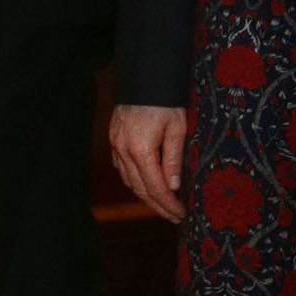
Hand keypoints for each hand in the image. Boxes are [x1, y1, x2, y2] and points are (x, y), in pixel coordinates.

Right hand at [109, 103, 188, 224]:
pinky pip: (123, 169)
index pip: (156, 187)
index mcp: (141, 150)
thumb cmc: (164, 101)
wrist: (144, 78)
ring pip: (129, 181)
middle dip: (158, 206)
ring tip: (163, 205)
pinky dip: (135, 181)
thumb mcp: (177, 129)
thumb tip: (173, 187)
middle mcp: (124, 151)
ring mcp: (116, 146)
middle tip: (174, 217)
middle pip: (140, 189)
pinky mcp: (114, 140)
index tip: (181, 213)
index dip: (169, 204)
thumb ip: (174, 159)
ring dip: (146, 196)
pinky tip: (147, 185)